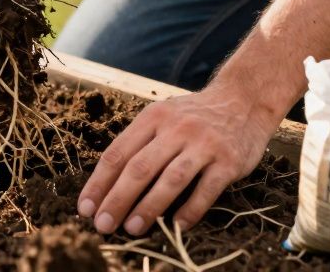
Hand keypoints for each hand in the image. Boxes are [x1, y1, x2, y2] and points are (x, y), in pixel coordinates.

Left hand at [78, 83, 276, 235]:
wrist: (244, 100)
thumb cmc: (194, 116)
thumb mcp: (163, 116)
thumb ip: (140, 143)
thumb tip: (107, 185)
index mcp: (153, 117)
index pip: (118, 153)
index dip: (99, 183)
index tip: (85, 208)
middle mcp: (177, 128)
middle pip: (140, 167)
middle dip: (117, 199)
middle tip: (103, 224)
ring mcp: (204, 144)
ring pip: (171, 179)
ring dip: (149, 206)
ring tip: (132, 228)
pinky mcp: (229, 160)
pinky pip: (206, 189)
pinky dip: (190, 210)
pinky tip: (177, 226)